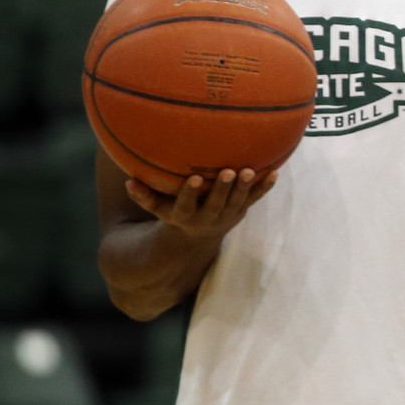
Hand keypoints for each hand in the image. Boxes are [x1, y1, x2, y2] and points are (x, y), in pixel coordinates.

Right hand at [124, 168, 276, 240]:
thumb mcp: (158, 207)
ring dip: (244, 187)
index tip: (194, 178)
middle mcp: (208, 217)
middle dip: (222, 189)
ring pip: (238, 202)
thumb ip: (144, 196)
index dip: (191, 193)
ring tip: (249, 170)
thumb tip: (129, 182)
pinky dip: (265, 187)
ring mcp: (228, 214)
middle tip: (227, 171)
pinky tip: (275, 172)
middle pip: (217, 204)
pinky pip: (255, 198)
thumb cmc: (175, 212)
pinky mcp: (242, 209)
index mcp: (186, 215)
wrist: (199, 234)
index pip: (187, 205)